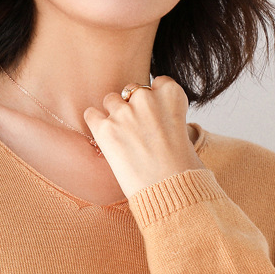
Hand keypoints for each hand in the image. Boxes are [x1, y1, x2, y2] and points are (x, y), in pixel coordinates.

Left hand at [83, 75, 203, 200]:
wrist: (169, 190)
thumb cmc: (181, 168)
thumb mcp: (183, 132)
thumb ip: (167, 115)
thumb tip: (151, 117)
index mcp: (171, 95)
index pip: (158, 83)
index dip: (155, 100)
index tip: (156, 116)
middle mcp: (146, 98)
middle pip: (133, 91)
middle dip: (133, 107)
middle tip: (138, 131)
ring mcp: (124, 112)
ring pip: (111, 100)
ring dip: (114, 114)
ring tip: (122, 137)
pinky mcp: (105, 129)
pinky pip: (91, 114)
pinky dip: (95, 123)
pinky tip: (104, 137)